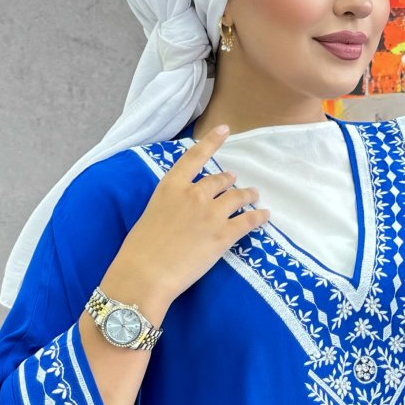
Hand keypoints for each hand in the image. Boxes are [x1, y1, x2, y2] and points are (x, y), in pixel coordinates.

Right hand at [114, 126, 269, 303]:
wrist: (145, 274)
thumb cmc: (140, 249)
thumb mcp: (151, 213)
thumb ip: (171, 204)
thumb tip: (183, 209)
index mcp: (171, 186)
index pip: (194, 157)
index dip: (212, 141)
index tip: (225, 130)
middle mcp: (194, 194)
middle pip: (220, 179)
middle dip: (229, 181)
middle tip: (235, 183)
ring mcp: (211, 213)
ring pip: (238, 196)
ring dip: (248, 194)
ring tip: (254, 195)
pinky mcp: (224, 234)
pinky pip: (249, 220)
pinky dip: (259, 216)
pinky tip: (264, 216)